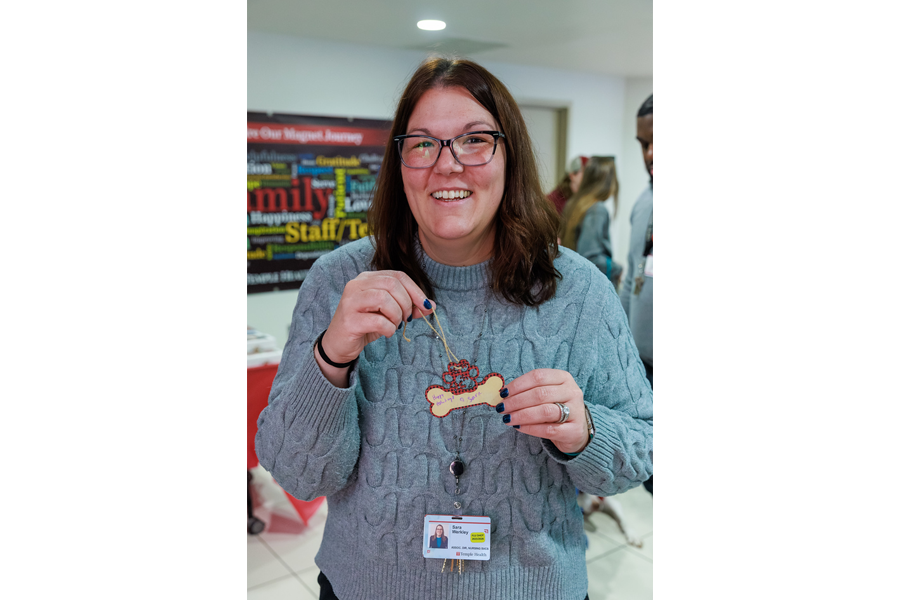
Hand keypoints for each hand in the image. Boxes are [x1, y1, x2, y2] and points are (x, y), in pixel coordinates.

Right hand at [319, 270, 433, 367]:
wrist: (339, 344)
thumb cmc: (365, 325)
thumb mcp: (389, 313)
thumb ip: (408, 306)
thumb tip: (431, 305)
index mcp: (367, 278)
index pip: (397, 276)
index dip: (416, 290)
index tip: (426, 306)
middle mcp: (356, 285)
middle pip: (392, 284)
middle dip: (406, 303)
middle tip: (406, 319)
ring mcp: (350, 302)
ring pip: (384, 299)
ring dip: (396, 315)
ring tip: (394, 325)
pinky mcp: (349, 320)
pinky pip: (378, 321)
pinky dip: (389, 328)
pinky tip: (386, 332)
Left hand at [495, 369, 589, 453]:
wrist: (577, 431)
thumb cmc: (556, 408)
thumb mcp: (548, 394)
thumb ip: (529, 391)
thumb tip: (503, 395)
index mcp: (564, 378)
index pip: (538, 376)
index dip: (518, 384)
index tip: (503, 393)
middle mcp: (572, 392)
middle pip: (540, 393)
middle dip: (516, 401)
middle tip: (502, 408)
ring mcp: (576, 411)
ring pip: (545, 411)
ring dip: (522, 415)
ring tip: (507, 418)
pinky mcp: (574, 431)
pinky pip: (549, 429)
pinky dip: (531, 428)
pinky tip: (519, 427)